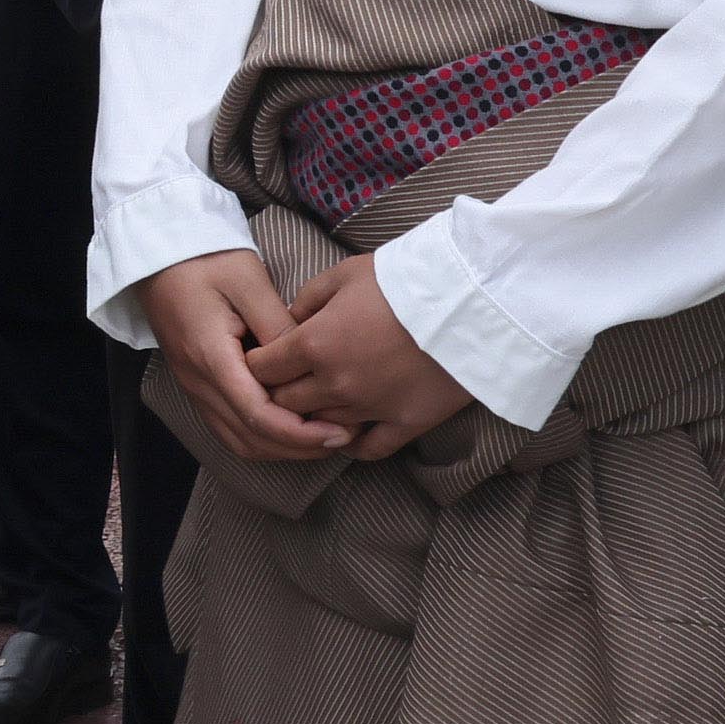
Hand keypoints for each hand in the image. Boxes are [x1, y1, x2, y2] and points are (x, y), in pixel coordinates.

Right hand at [137, 249, 340, 456]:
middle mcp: (198, 381)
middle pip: (250, 438)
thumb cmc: (205, 259)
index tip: (338, 431)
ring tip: (321, 437)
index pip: (258, 415)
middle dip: (298, 447)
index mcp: (211, 357)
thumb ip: (279, 326)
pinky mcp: (197, 385)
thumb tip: (308, 365)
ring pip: (238, 440)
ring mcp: (194, 387)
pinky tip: (291, 427)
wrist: (158, 254)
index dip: (300, 433)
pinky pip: (229, 427)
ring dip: (281, 447)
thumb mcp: (249, 281)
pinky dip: (262, 437)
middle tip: (341, 438)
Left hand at [254, 256, 475, 460]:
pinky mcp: (404, 424)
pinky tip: (344, 434)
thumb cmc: (403, 279)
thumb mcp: (345, 274)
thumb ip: (307, 299)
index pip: (262, 369)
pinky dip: (350, 445)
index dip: (256, 364)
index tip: (261, 360)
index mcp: (314, 343)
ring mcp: (370, 408)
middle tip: (285, 382)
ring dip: (313, 417)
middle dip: (278, 392)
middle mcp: (335, 383)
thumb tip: (287, 321)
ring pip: (320, 426)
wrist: (468, 300)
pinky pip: (366, 449)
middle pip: (284, 403)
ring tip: (317, 402)